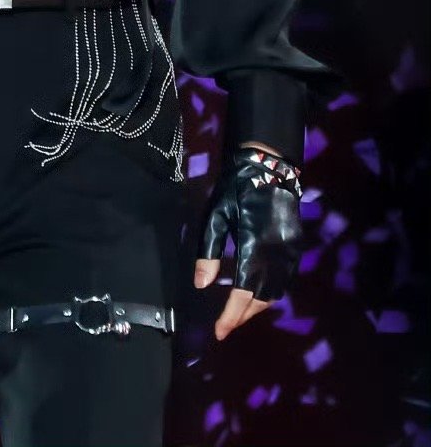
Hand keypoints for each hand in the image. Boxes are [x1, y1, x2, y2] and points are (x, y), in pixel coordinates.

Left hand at [194, 143, 302, 342]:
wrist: (268, 167)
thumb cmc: (236, 189)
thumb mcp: (216, 216)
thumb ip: (208, 252)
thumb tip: (201, 285)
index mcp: (254, 247)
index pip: (243, 293)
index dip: (231, 316)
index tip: (219, 332)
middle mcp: (276, 256)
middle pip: (261, 299)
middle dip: (242, 316)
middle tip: (224, 327)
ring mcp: (290, 253)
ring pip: (275, 293)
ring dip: (256, 308)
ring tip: (237, 315)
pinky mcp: (296, 248)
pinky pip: (284, 281)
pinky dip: (270, 294)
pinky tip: (255, 295)